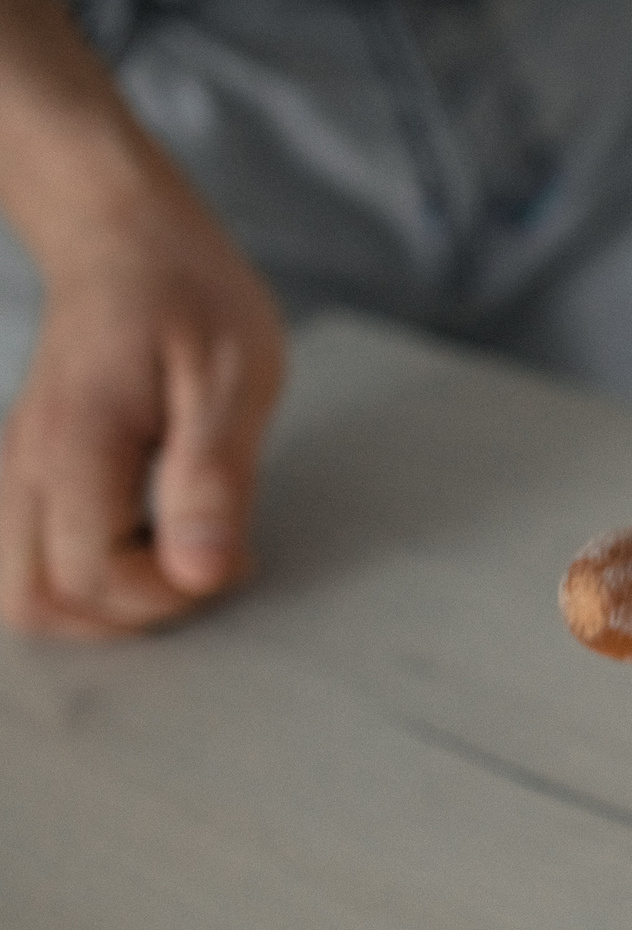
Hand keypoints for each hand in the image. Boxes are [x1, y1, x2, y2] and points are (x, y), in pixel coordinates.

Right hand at [1, 207, 284, 637]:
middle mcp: (26, 463)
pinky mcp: (26, 471)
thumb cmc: (191, 297)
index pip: (90, 576)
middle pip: (34, 602)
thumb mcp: (234, 379)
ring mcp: (15, 469)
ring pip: (17, 588)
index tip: (227, 551)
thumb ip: (214, 479)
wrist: (123, 235)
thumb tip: (202, 574)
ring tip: (170, 560)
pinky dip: (77, 574)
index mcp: (78, 444)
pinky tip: (140, 539)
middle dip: (125, 617)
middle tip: (195, 568)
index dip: (166, 594)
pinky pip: (24, 554)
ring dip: (97, 604)